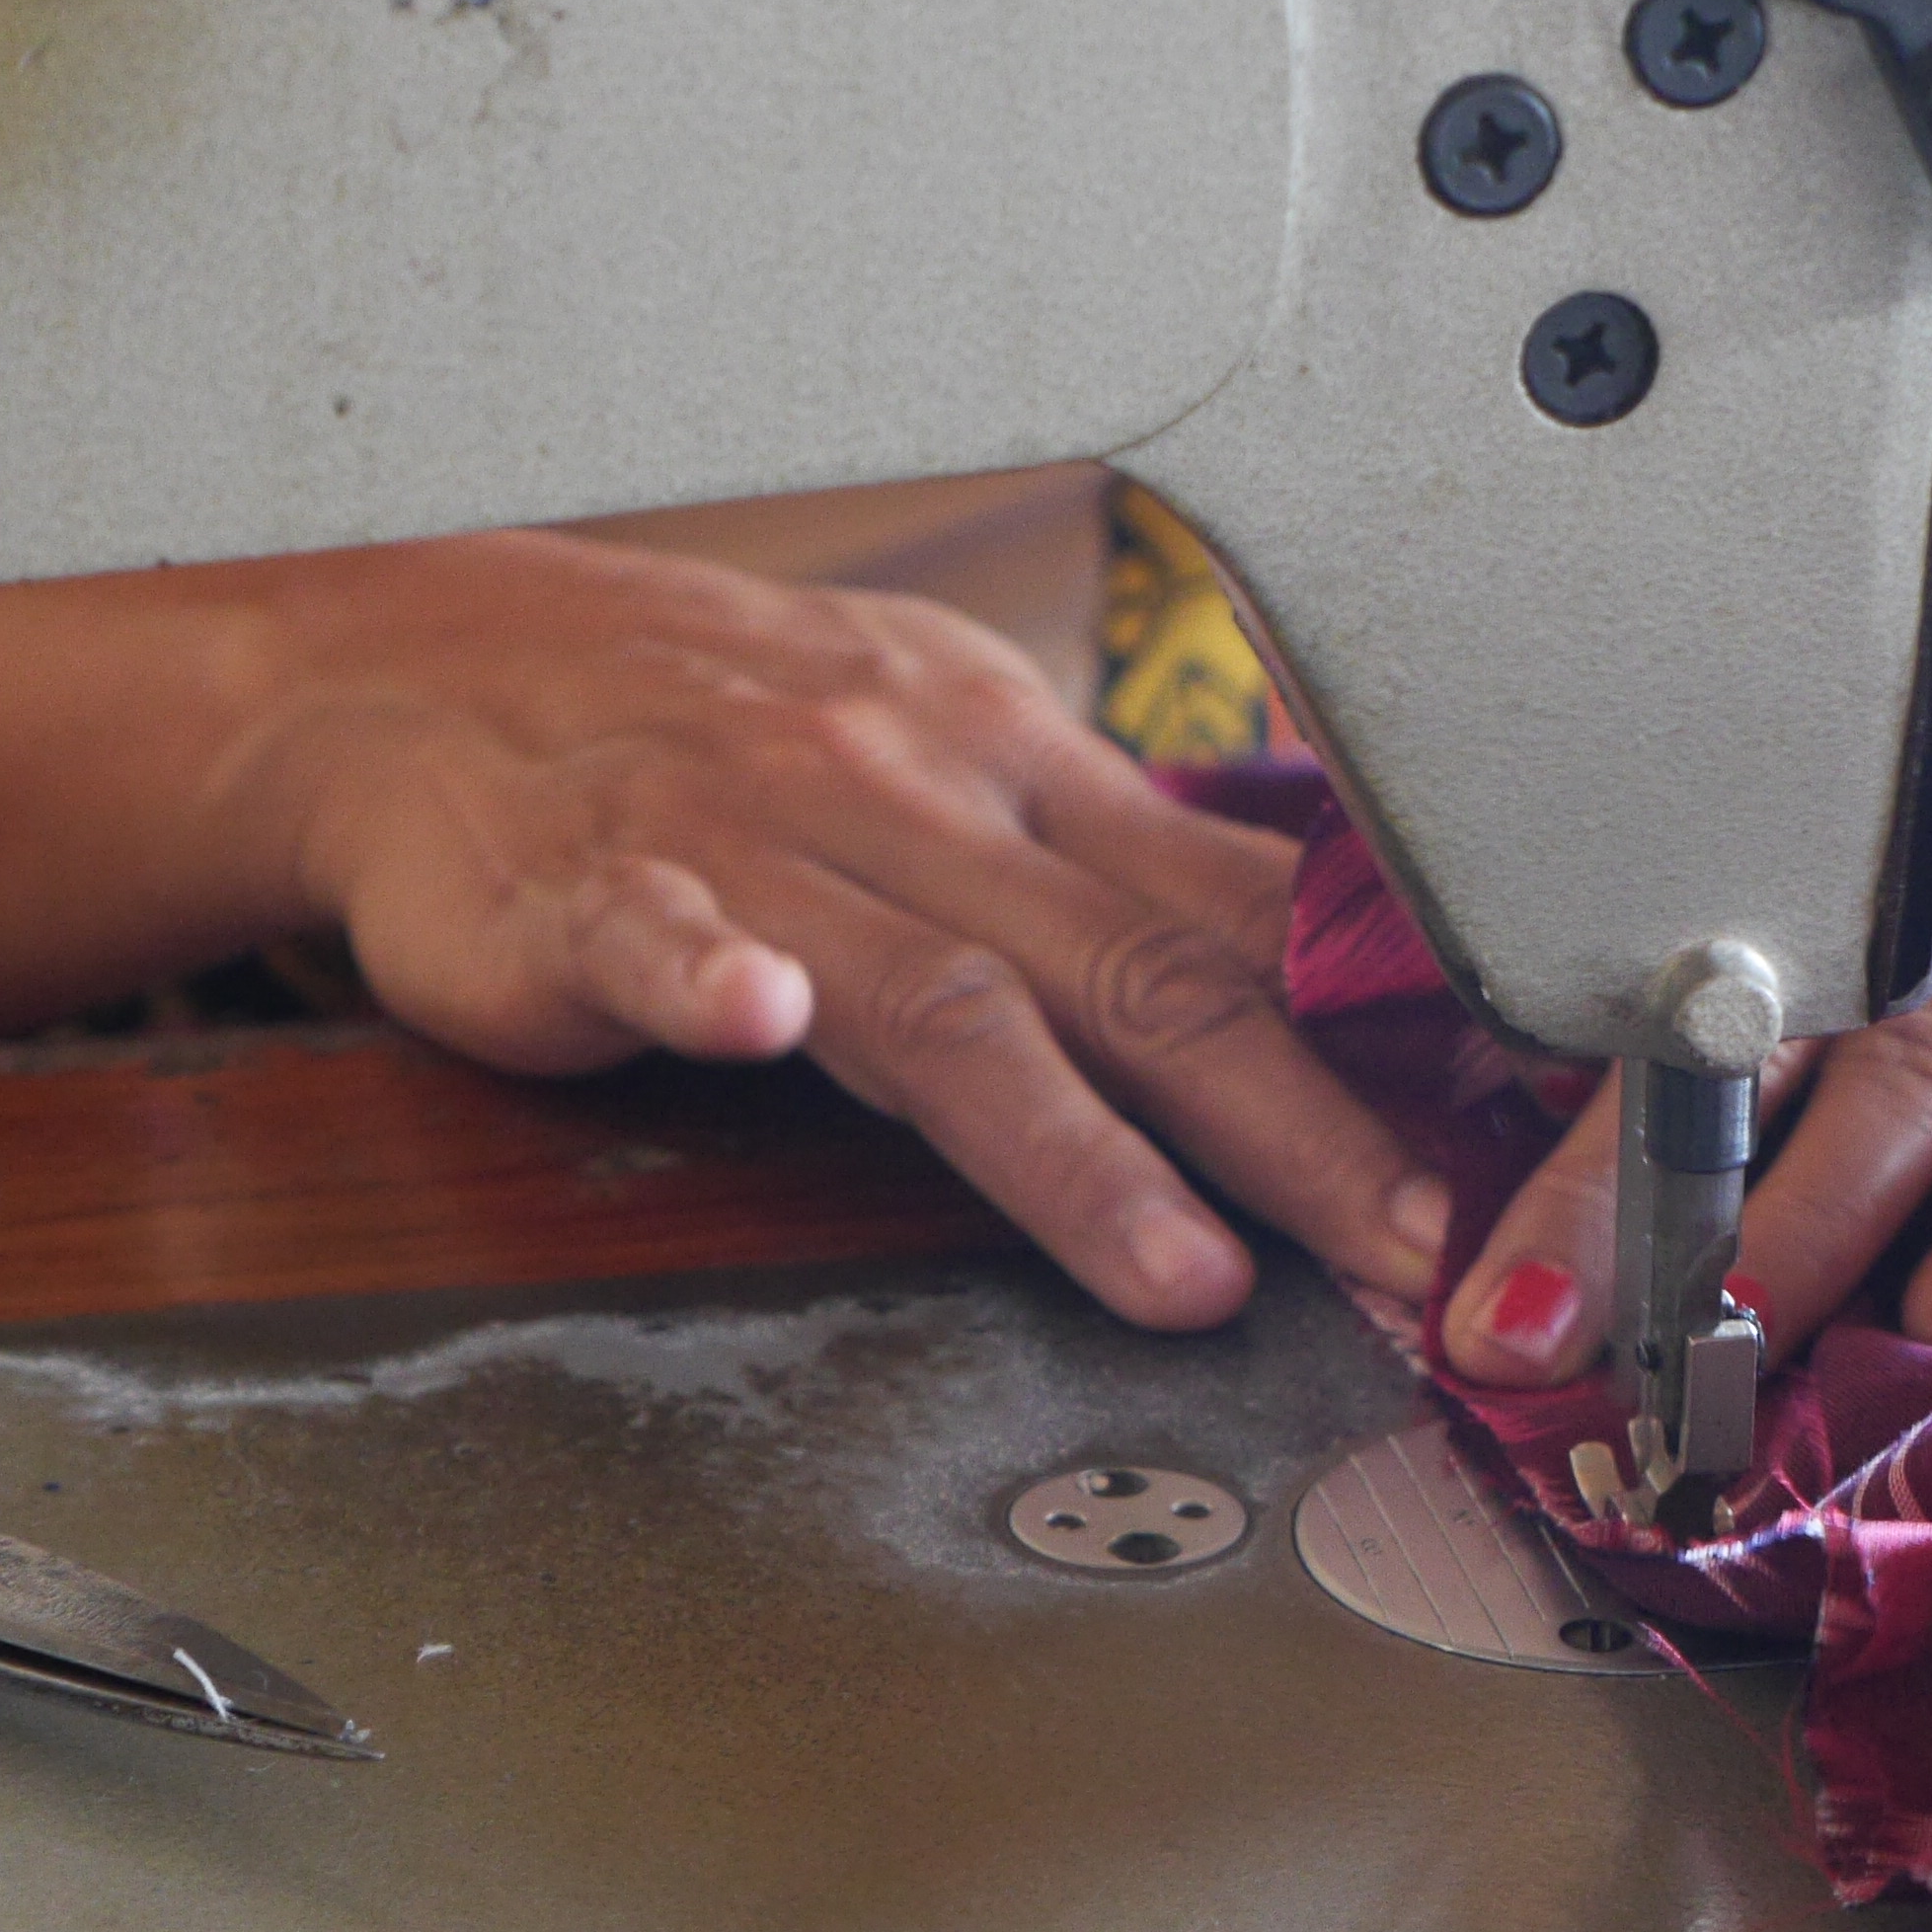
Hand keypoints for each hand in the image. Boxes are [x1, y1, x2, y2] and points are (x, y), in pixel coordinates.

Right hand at [227, 531, 1451, 1330]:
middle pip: (1138, 976)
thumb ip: (1112, 888)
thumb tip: (1315, 982)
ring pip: (939, 998)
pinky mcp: (594, 892)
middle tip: (1405, 1251)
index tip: (1491, 1171)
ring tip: (1172, 1268)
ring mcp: (757, 843)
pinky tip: (755, 1021)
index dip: (1376, 1050)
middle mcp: (918, 800)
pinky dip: (712, 976)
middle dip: (1293, 1127)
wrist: (440, 664)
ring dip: (1066, 1142)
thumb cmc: (720, 729)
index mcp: (1022, 779)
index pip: (1238, 921)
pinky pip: (661, 931)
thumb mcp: (953, 767)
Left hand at [1435, 625, 1931, 1380]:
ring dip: (1825, 1222)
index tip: (1498, 1293)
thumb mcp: (1921, 840)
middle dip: (1662, 1202)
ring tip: (1732, 1352)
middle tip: (1562, 1342)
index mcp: (1855, 764)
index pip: (1684, 962)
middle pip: (1791, 1013)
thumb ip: (1797, 976)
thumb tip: (1612, 1202)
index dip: (1582, 1140)